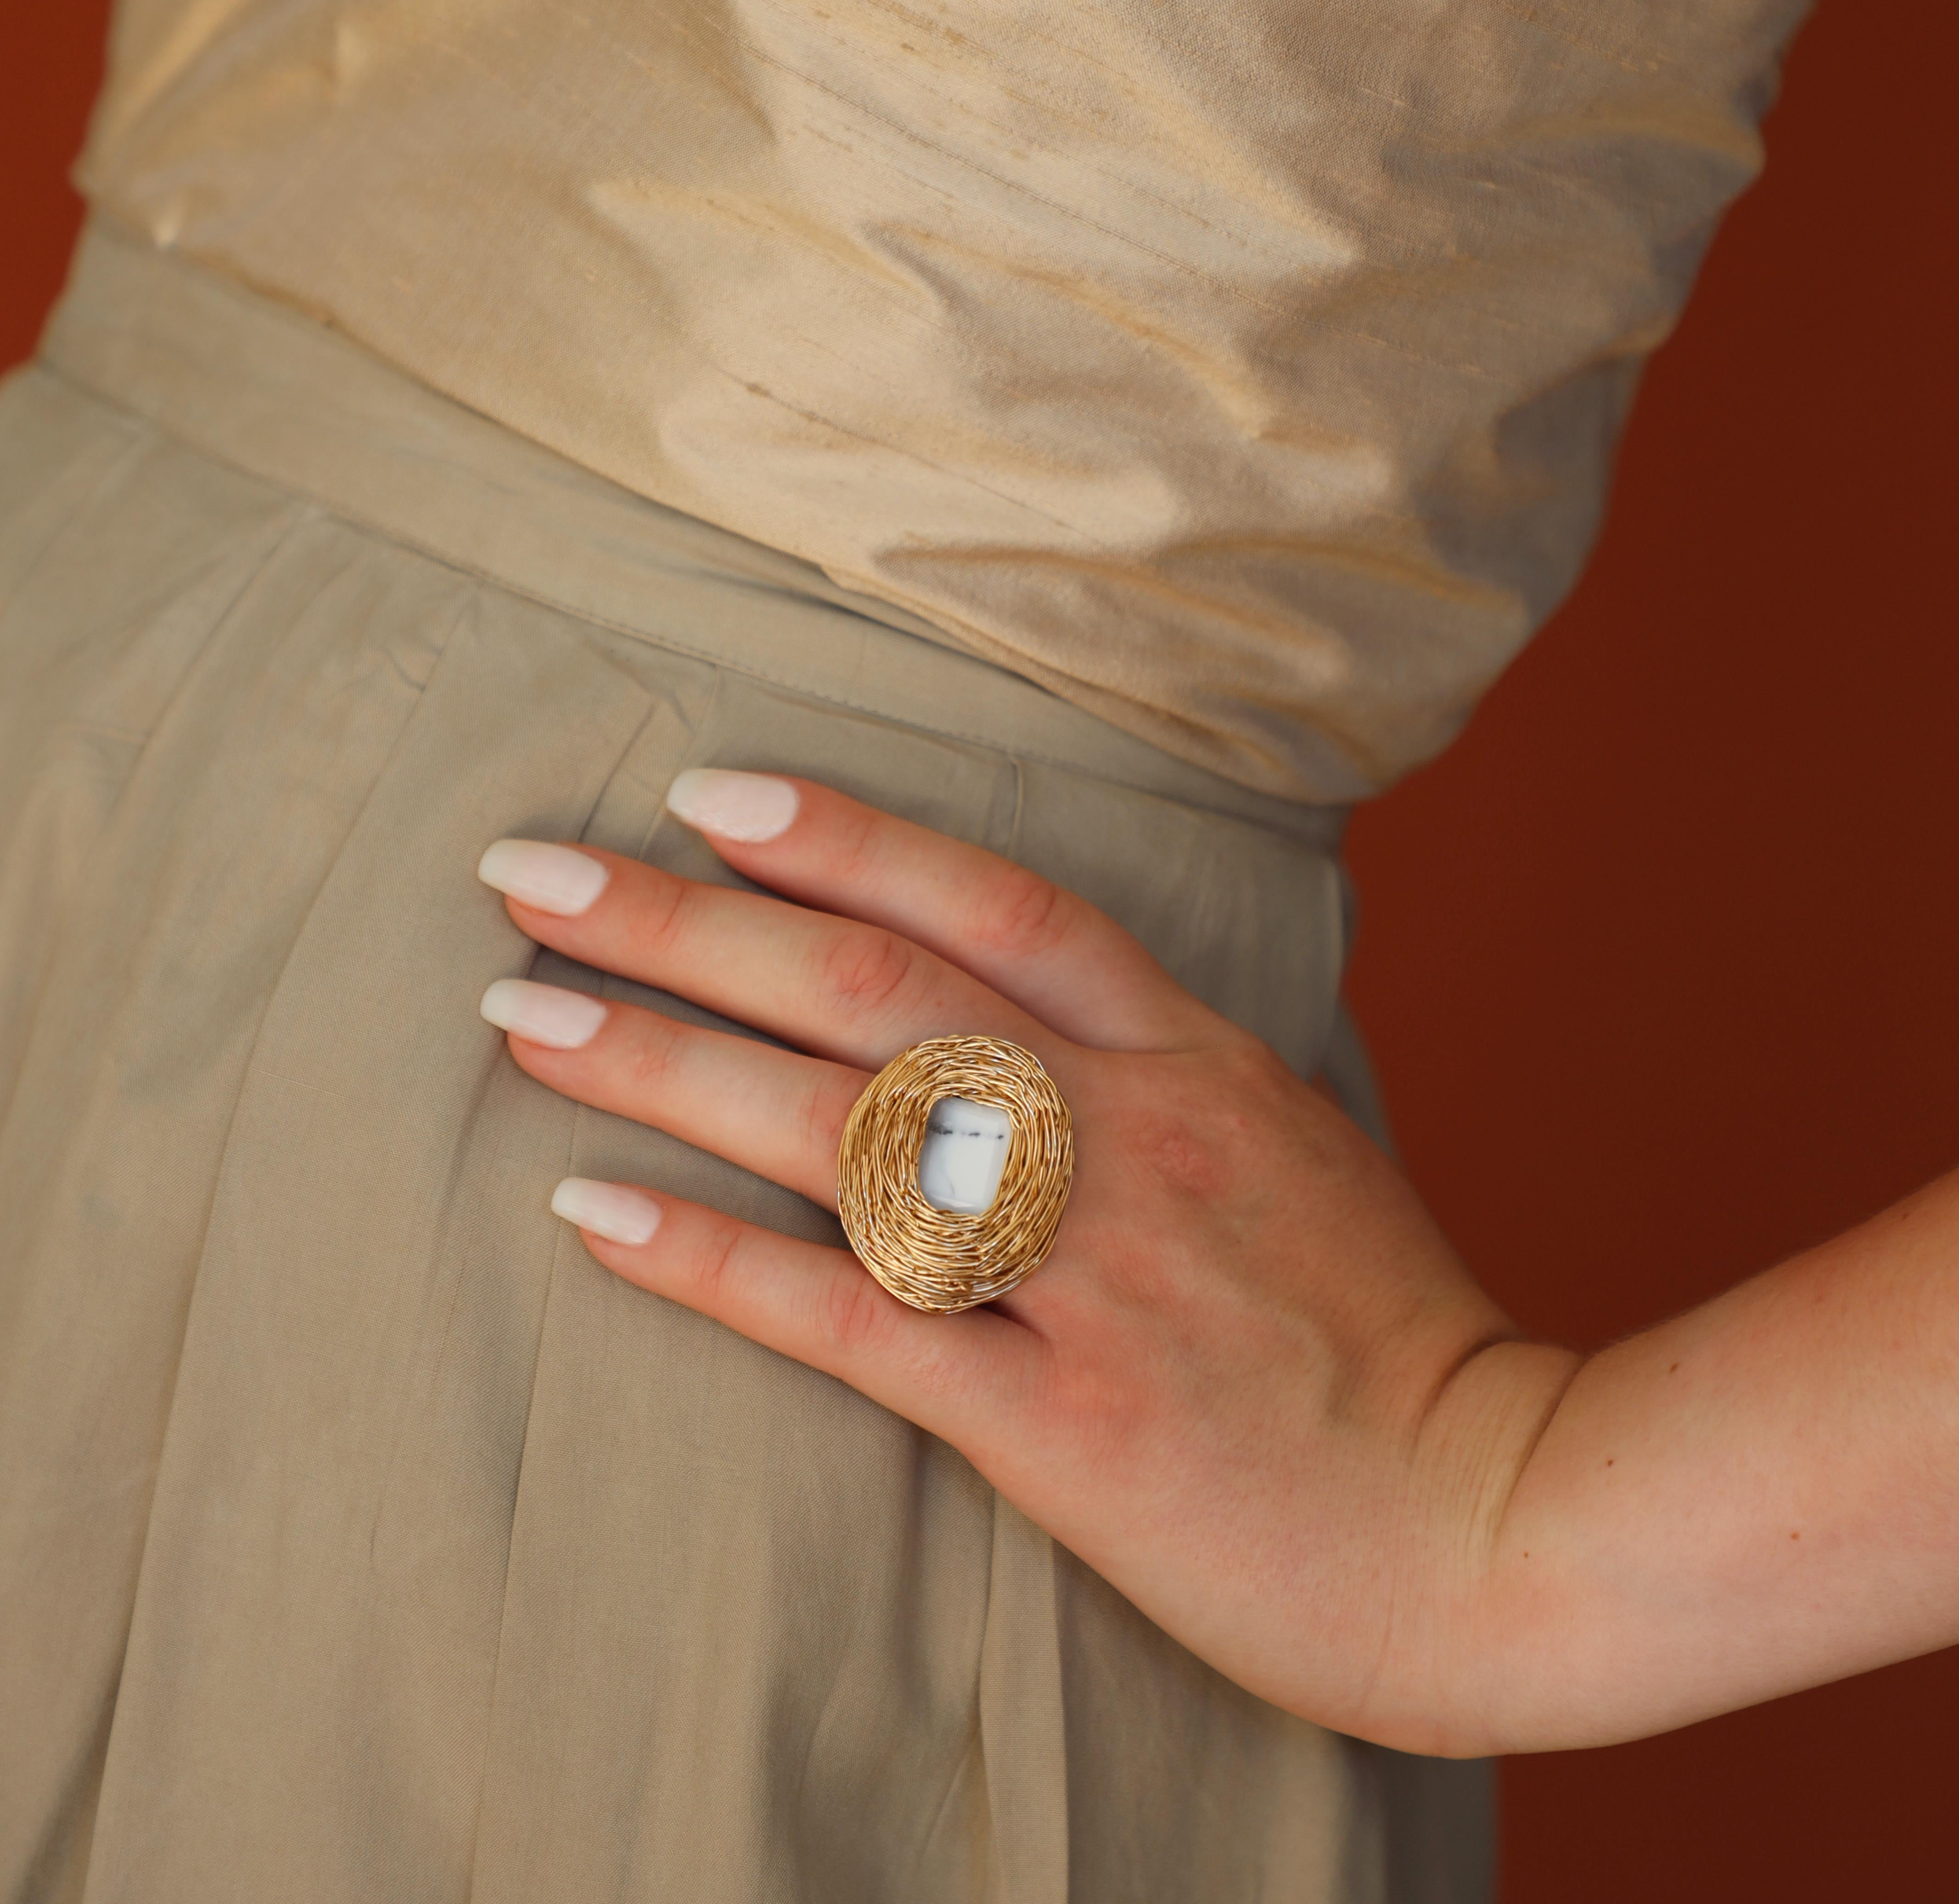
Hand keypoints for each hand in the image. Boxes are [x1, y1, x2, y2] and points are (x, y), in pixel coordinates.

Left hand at [476, 769, 1570, 1754]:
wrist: (1512, 1518)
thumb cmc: (1394, 1336)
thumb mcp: (1297, 1151)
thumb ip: (1169, 1077)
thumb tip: (1038, 1025)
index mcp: (1199, 1065)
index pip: (1000, 904)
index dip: (848, 835)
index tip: (711, 794)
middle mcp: (1135, 1138)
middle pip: (877, 990)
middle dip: (690, 921)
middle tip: (532, 871)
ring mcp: (1098, 1274)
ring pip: (843, 1131)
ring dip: (662, 1059)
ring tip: (519, 1013)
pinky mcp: (1066, 1423)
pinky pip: (857, 1321)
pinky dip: (714, 1259)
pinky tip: (591, 1210)